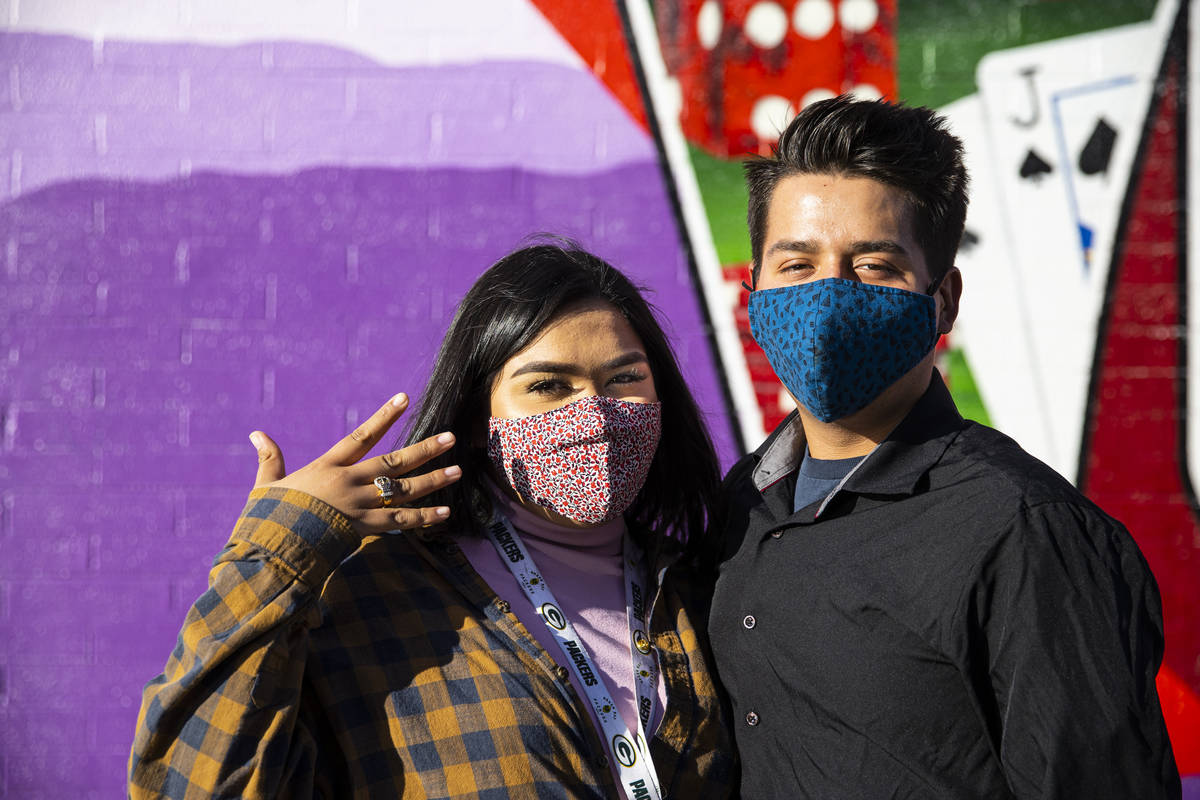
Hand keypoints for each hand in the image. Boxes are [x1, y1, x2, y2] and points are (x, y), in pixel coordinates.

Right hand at [249, 393, 461, 534]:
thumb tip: (256, 433)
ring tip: (457, 471)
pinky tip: (444, 512)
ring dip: (432, 480)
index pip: (362, 435)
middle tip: (451, 438)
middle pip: (393, 462)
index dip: (384, 415)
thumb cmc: (267, 517)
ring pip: (402, 489)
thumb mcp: (266, 485)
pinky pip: (400, 522)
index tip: (404, 397)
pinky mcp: (364, 528)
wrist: (272, 548)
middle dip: (424, 449)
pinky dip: (423, 517)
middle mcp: (349, 482)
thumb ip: (269, 459)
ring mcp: (359, 505)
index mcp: (328, 467)